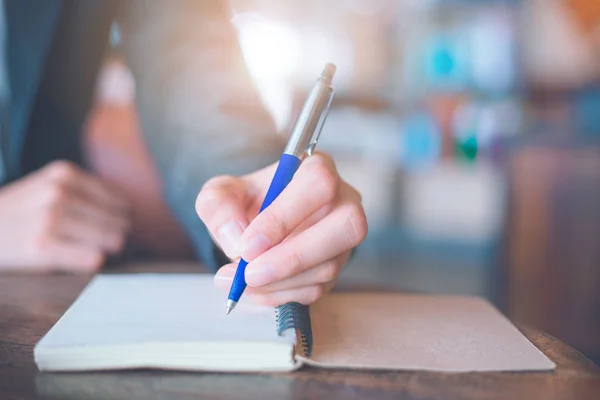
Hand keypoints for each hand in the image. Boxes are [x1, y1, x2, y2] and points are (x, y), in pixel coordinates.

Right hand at [0, 161, 130, 271]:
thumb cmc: (18, 215)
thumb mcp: (47, 187)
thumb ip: (85, 193)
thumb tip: (130, 211)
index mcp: (64, 174)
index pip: (120, 202)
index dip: (119, 220)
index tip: (112, 230)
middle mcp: (60, 192)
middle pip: (120, 222)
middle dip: (116, 236)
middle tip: (103, 245)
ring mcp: (51, 218)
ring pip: (112, 240)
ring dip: (105, 250)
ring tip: (87, 250)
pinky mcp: (42, 247)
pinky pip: (94, 258)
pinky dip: (90, 261)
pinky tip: (75, 259)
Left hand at [196, 153, 366, 305]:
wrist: (255, 228)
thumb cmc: (246, 202)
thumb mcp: (220, 195)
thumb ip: (219, 207)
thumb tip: (235, 241)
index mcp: (316, 167)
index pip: (317, 185)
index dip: (284, 217)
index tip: (248, 245)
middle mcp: (343, 200)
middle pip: (345, 226)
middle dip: (292, 258)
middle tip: (249, 275)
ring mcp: (344, 237)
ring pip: (328, 265)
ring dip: (279, 283)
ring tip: (239, 283)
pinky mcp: (337, 266)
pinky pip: (317, 288)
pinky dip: (281, 295)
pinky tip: (255, 290)